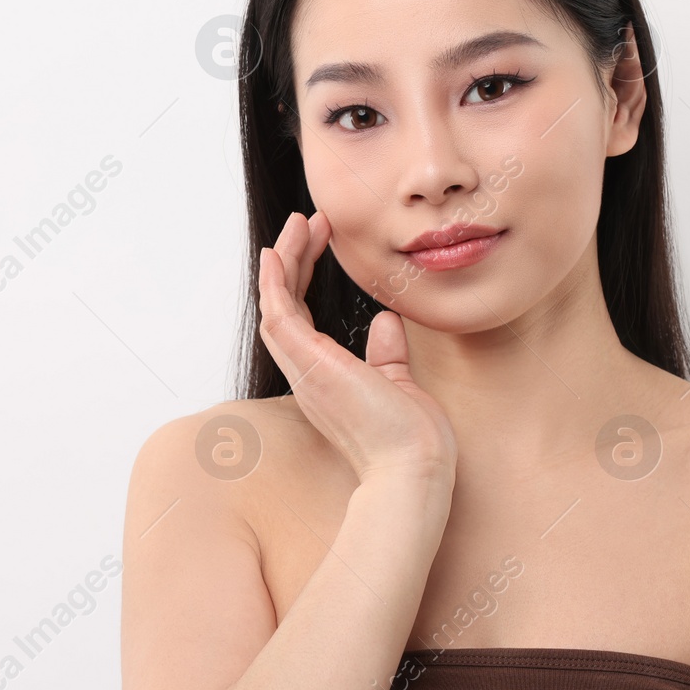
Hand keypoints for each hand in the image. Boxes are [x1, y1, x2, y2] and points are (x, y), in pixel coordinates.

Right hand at [258, 210, 456, 485]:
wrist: (415, 468)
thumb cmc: (411, 439)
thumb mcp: (399, 383)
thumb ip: (387, 354)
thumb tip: (387, 320)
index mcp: (326, 378)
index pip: (304, 319)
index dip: (305, 277)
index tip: (320, 239)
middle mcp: (306, 373)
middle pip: (284, 305)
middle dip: (293, 259)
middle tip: (307, 221)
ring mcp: (303, 369)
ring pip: (276, 304)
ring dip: (285, 260)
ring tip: (301, 222)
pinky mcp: (308, 364)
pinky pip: (278, 313)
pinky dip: (274, 281)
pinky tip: (279, 251)